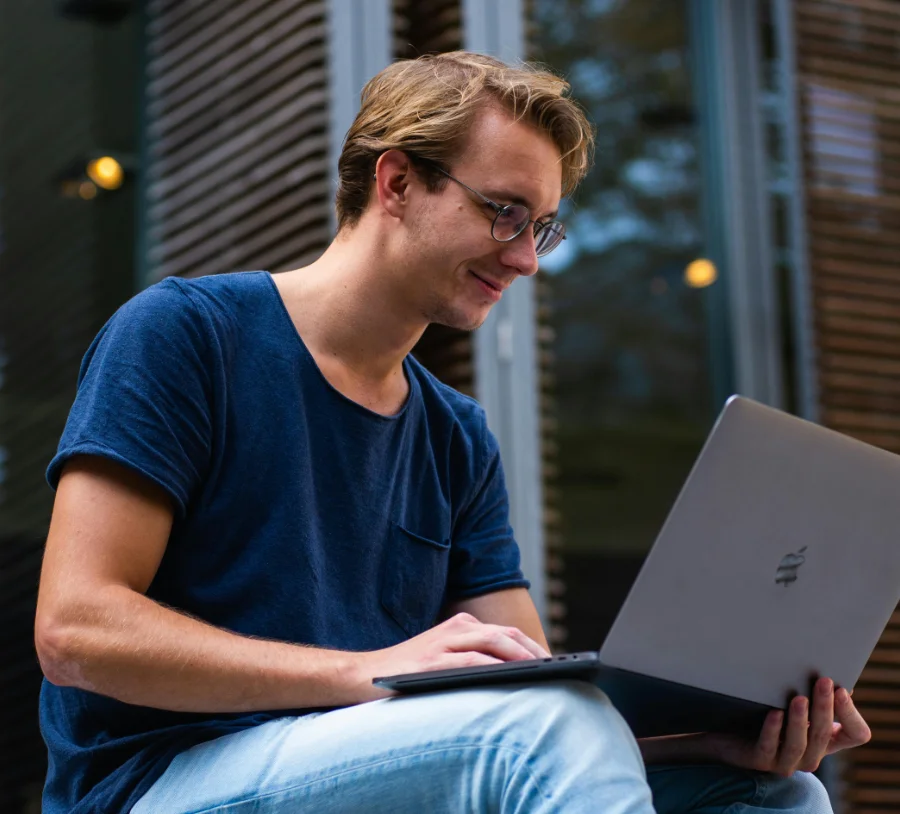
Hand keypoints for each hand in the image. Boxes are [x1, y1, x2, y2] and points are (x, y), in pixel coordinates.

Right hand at [353, 612, 550, 701]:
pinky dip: (494, 666)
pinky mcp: (432, 661)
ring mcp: (443, 643)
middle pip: (506, 635)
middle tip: (556, 669)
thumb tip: (513, 675)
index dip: (532, 647)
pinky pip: (471, 660)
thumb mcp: (443, 658)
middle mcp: (455, 629)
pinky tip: (510, 675)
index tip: (553, 664)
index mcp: (460, 626)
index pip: (506, 634)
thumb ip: (472, 658)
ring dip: (521, 656)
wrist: (363, 675)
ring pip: (493, 642)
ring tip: (542, 671)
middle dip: (534, 651)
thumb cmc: (408, 672)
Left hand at [699, 678, 871, 775]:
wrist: (725, 732)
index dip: (850, 713)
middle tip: (823, 681)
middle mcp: (810, 754)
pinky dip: (773, 730)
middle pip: (824, 734)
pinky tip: (774, 713)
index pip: (855, 734)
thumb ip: (813, 694)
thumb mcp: (793, 702)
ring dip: (800, 719)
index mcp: (825, 740)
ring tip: (799, 697)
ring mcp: (785, 761)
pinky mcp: (759, 761)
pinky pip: (769, 747)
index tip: (842, 688)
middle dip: (824, 706)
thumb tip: (835, 674)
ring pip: (799, 744)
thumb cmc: (764, 712)